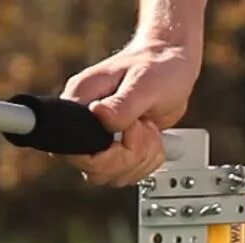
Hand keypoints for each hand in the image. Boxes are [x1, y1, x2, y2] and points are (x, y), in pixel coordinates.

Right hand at [61, 38, 200, 186]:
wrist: (172, 65)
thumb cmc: (157, 66)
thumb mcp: (144, 83)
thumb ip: (122, 104)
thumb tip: (99, 115)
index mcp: (81, 100)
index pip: (72, 150)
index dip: (102, 155)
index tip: (124, 137)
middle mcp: (86, 122)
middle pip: (95, 170)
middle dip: (128, 157)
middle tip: (143, 128)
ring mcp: (100, 138)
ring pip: (113, 176)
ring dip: (141, 159)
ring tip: (149, 128)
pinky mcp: (115, 149)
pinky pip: (126, 174)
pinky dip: (146, 162)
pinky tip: (152, 138)